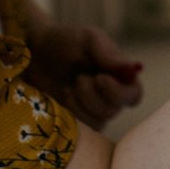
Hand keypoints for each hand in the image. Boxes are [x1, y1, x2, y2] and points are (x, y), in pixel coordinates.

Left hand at [24, 23, 143, 129]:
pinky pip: (84, 129)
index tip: (99, 78)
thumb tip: (135, 69)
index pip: (134, 94)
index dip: (120, 92)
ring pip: (98, 120)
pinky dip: (73, 113)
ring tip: (70, 87)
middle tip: (79, 79)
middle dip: (93, 95)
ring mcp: (95, 110)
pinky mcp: (79, 121)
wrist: (34, 55)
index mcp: (119, 74)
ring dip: (81, 103)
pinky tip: (65, 97)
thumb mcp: (88, 39)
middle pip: (115, 109)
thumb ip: (109, 54)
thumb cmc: (65, 42)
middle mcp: (111, 95)